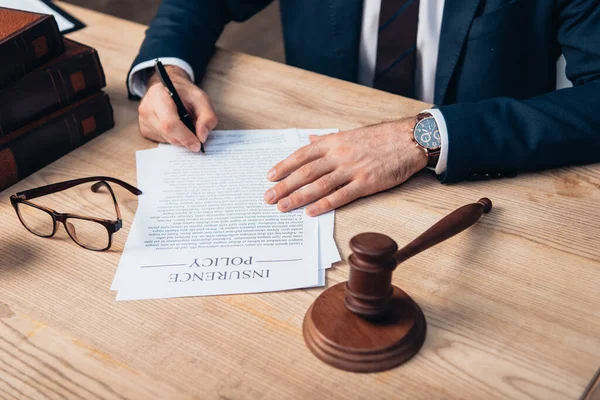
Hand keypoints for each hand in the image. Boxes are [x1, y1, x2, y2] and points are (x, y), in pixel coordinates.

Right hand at [138, 65, 217, 151]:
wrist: (168, 89)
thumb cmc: (184, 93)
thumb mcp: (201, 99)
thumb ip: (207, 117)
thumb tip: (202, 137)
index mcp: (158, 95)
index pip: (169, 123)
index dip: (185, 136)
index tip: (198, 144)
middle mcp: (146, 108)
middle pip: (168, 134)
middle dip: (186, 139)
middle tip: (197, 135)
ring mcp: (143, 120)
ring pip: (167, 140)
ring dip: (181, 139)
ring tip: (186, 125)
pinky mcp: (144, 130)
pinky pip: (163, 141)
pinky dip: (175, 138)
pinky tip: (177, 127)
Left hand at [263, 118, 427, 215]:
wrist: (410, 139)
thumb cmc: (381, 137)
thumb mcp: (350, 133)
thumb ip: (328, 140)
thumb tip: (310, 141)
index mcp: (334, 142)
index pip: (302, 155)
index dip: (284, 166)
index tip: (270, 176)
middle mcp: (339, 155)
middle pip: (305, 172)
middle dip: (284, 186)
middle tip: (268, 197)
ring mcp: (352, 170)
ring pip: (319, 185)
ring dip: (298, 197)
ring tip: (282, 207)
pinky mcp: (366, 183)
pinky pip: (341, 196)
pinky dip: (324, 204)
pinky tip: (311, 212)